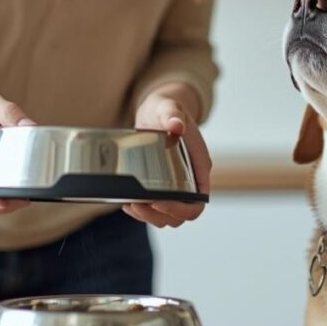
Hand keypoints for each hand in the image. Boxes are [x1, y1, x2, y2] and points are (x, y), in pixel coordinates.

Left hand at [124, 83, 210, 227]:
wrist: (158, 110)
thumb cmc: (167, 110)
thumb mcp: (169, 108)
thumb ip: (173, 115)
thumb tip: (176, 125)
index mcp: (199, 166)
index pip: (198, 201)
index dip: (181, 209)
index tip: (160, 202)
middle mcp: (190, 181)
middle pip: (181, 215)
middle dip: (160, 215)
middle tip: (138, 203)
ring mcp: (175, 186)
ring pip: (167, 217)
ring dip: (149, 217)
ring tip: (131, 203)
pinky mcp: (161, 187)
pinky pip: (155, 211)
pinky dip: (141, 212)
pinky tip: (127, 202)